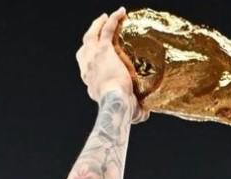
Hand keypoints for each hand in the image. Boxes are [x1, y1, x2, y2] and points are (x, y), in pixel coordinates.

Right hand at [75, 7, 147, 122]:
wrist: (117, 101)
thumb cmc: (122, 110)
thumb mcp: (130, 112)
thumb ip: (137, 112)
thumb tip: (145, 114)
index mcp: (92, 84)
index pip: (89, 70)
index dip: (93, 63)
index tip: (101, 58)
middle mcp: (88, 70)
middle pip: (84, 50)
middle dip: (90, 39)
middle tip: (98, 30)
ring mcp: (93, 58)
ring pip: (91, 36)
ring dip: (98, 25)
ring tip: (105, 17)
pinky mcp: (103, 49)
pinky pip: (106, 30)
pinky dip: (113, 20)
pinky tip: (121, 12)